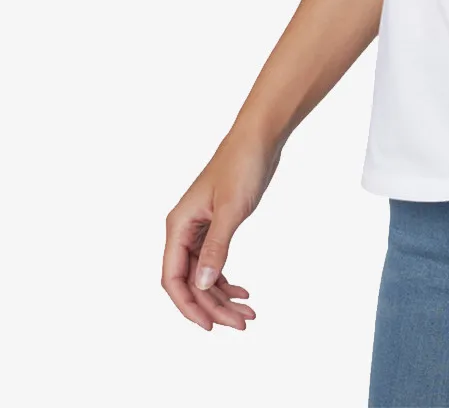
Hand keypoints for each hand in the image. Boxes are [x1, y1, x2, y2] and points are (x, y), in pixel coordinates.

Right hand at [162, 128, 280, 329]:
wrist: (259, 138)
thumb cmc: (242, 166)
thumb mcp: (232, 209)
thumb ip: (216, 247)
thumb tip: (202, 286)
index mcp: (179, 226)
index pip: (173, 279)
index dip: (189, 307)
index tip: (209, 327)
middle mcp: (183, 230)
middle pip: (190, 282)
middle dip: (212, 306)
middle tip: (241, 323)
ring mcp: (199, 229)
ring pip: (203, 275)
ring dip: (221, 296)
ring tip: (247, 313)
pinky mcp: (215, 226)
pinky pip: (213, 262)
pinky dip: (226, 279)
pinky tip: (243, 292)